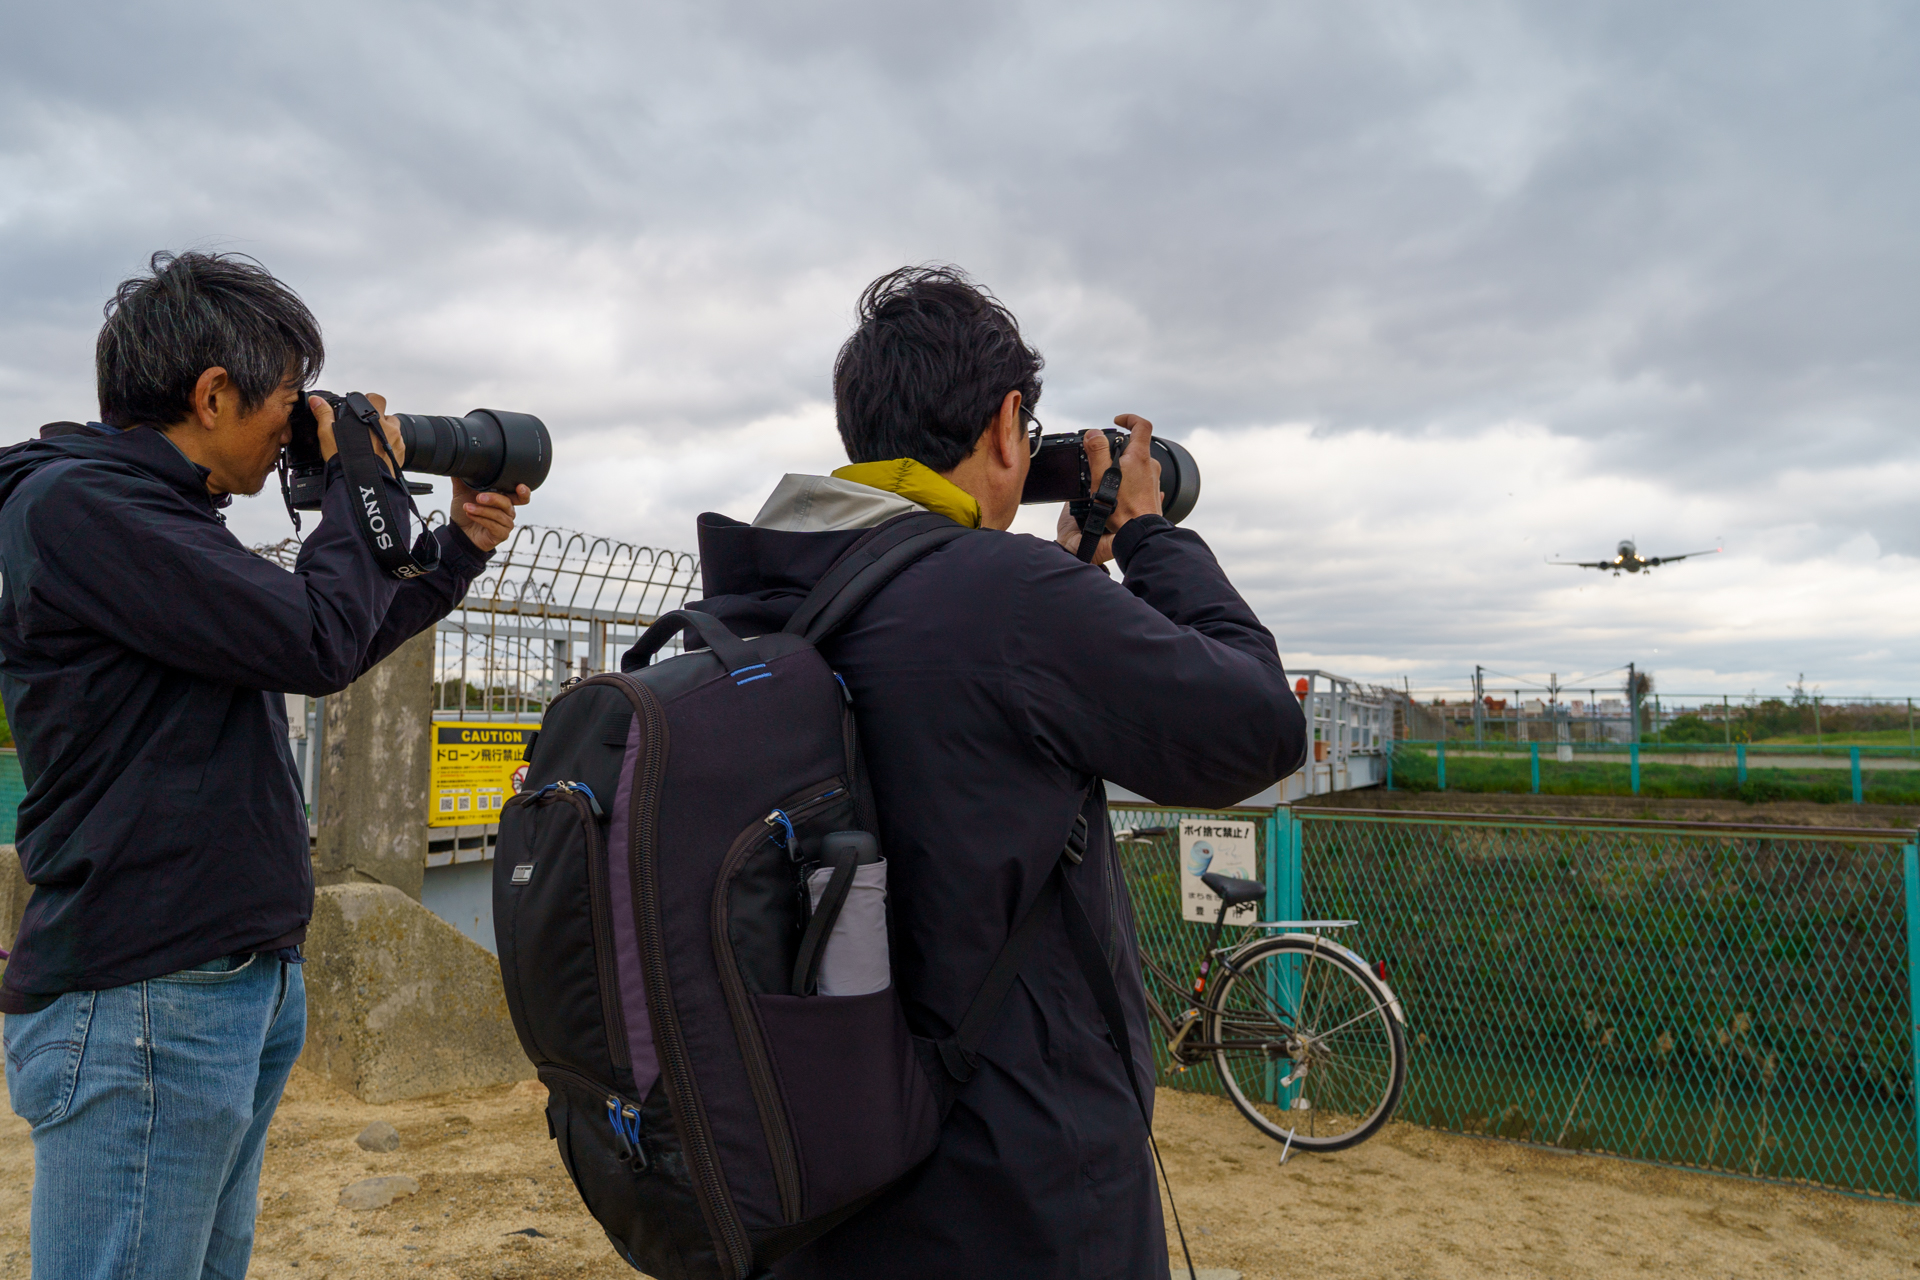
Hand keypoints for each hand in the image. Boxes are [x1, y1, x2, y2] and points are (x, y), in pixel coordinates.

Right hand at [313, 392, 405, 476]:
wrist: (360, 483)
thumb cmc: (346, 460)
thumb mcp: (329, 434)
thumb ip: (324, 414)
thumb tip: (317, 400)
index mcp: (373, 418)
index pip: (376, 399)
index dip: (369, 401)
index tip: (361, 408)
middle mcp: (389, 429)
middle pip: (387, 416)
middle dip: (378, 419)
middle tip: (365, 429)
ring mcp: (397, 442)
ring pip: (394, 431)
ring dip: (386, 434)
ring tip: (370, 444)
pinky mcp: (400, 456)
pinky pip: (398, 446)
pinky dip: (389, 447)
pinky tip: (377, 454)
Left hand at [451, 479, 529, 552]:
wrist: (458, 531)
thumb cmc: (465, 511)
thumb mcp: (461, 492)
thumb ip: (462, 479)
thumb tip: (458, 465)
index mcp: (504, 498)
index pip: (521, 495)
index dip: (524, 491)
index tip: (520, 487)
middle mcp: (508, 510)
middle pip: (509, 503)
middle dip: (495, 499)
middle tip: (479, 497)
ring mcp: (506, 523)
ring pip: (499, 514)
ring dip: (482, 510)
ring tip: (467, 507)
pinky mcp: (501, 534)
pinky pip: (494, 526)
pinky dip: (481, 519)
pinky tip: (471, 515)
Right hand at [1054, 414, 1162, 564]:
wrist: (1140, 532)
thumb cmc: (1122, 508)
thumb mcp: (1102, 476)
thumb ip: (1098, 451)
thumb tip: (1094, 433)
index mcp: (1139, 456)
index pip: (1141, 425)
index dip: (1129, 418)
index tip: (1117, 421)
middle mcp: (1150, 465)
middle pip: (1135, 447)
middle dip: (1118, 449)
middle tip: (1102, 460)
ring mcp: (1153, 479)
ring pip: (1136, 465)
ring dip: (1122, 468)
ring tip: (1107, 481)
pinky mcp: (1151, 492)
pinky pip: (1139, 479)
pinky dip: (1128, 481)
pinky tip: (1117, 494)